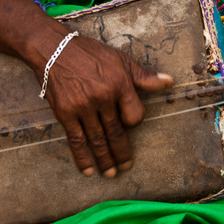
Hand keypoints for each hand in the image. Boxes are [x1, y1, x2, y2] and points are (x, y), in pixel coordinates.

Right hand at [41, 35, 172, 176]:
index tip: (129, 125)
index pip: (134, 115)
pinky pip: (76, 140)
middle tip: (126, 167)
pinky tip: (88, 170)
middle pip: (116, 132)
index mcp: (119, 83)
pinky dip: (82, 157)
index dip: (134, 123)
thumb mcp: (120, 59)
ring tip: (111, 174)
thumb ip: (144, 76)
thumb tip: (169, 82)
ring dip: (105, 160)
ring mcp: (83, 107)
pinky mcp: (65, 113)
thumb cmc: (90, 54)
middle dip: (122, 153)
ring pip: (97, 140)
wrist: (54, 49)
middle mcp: (103, 97)